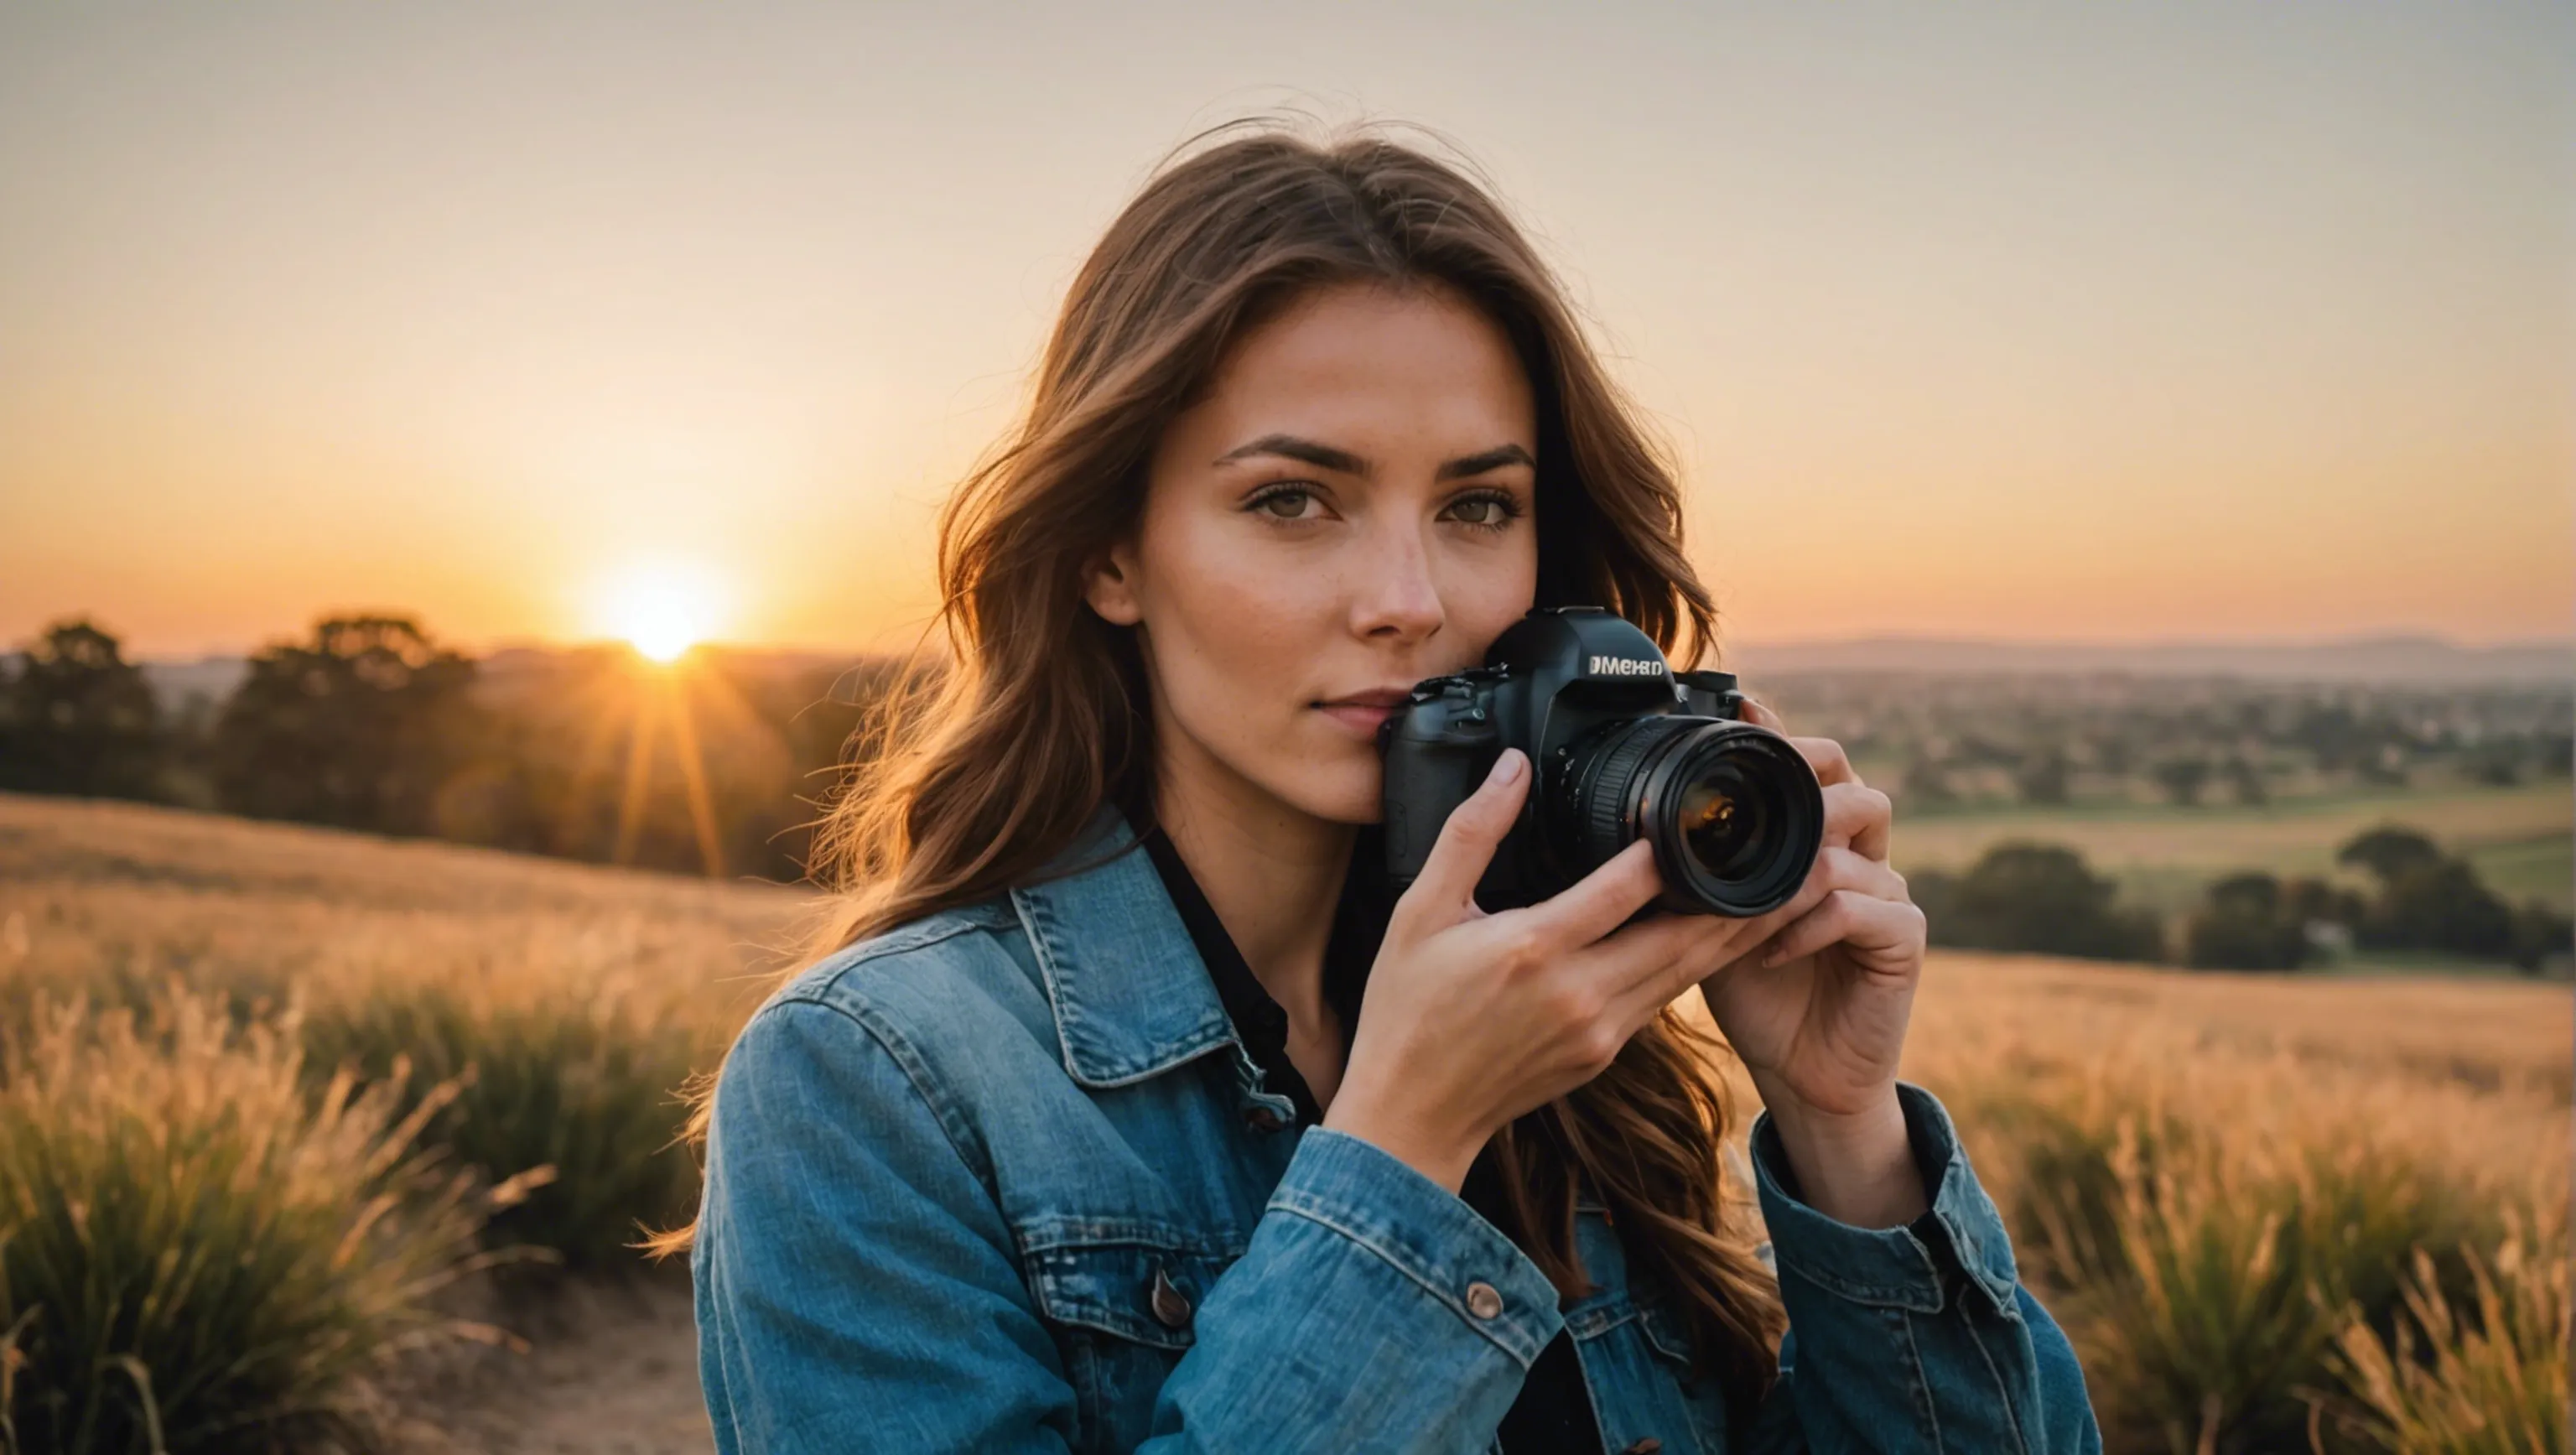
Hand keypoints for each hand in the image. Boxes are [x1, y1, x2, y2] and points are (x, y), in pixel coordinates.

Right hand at [1324, 748, 1776, 1191]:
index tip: (1704, 813)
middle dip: (1739, 897)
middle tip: (1791, 857)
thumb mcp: (1420, 911)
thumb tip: (1511, 767)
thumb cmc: (1407, 1010)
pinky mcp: (1605, 1054)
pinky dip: (1695, 966)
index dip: (1667, 850)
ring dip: (1734, 933)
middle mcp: (1579, 993)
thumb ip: (1473, 833)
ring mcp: (1599, 1030)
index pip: (1625, 888)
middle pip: (1683, 936)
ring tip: (1782, 893)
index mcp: (1534, 949)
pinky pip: (1663, 999)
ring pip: (1686, 973)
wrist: (1412, 1116)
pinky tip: (1717, 938)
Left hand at [1696, 698, 1929, 1226]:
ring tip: (1748, 891)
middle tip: (1756, 793)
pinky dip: (1808, 925)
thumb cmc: (1755, 994)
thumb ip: (1700, 871)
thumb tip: (1640, 825)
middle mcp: (1858, 858)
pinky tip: (1768, 952)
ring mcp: (1888, 894)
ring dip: (1796, 862)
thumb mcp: (1711, 922)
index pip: (1812, 770)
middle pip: (1851, 787)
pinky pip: (1860, 909)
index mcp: (1816, 844)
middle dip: (1807, 780)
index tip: (1739, 710)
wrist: (1801, 1073)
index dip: (1782, 738)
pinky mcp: (1903, 940)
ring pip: (1854, 843)